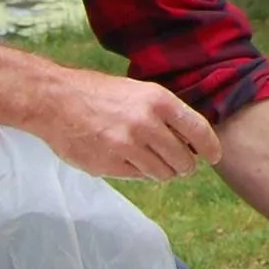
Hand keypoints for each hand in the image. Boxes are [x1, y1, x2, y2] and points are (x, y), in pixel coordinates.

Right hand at [35, 72, 222, 179]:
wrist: (55, 101)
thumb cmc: (98, 94)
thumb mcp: (138, 92)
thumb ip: (164, 114)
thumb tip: (191, 140)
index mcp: (158, 101)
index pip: (199, 131)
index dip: (211, 147)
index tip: (214, 156)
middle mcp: (146, 124)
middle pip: (184, 160)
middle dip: (185, 165)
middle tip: (180, 163)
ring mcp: (127, 147)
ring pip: (163, 174)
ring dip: (164, 172)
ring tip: (153, 162)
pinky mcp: (110, 165)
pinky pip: (139, 177)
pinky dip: (140, 173)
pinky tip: (129, 160)